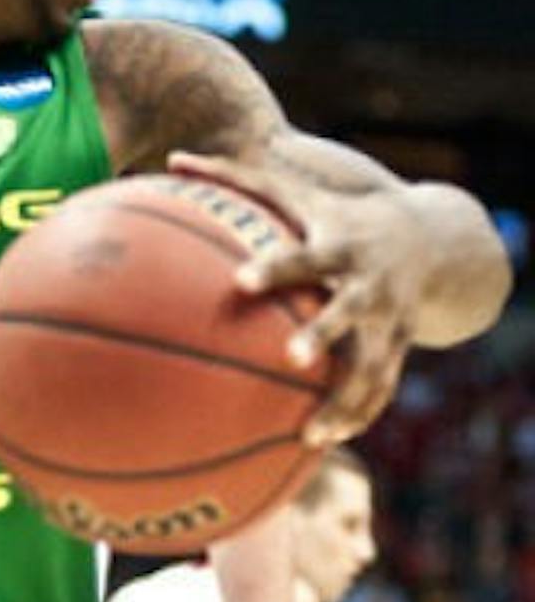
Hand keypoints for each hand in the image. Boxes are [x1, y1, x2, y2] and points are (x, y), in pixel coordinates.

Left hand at [169, 150, 419, 443]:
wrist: (430, 237)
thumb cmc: (338, 213)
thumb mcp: (297, 189)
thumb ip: (235, 177)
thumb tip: (171, 159)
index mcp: (340, 245)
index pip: (307, 255)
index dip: (277, 266)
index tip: (242, 280)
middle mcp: (371, 284)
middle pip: (350, 310)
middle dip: (325, 333)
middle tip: (291, 358)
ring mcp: (392, 320)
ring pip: (374, 364)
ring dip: (346, 399)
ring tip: (310, 434)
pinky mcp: (400, 348)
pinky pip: (381, 389)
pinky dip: (357, 415)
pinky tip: (324, 442)